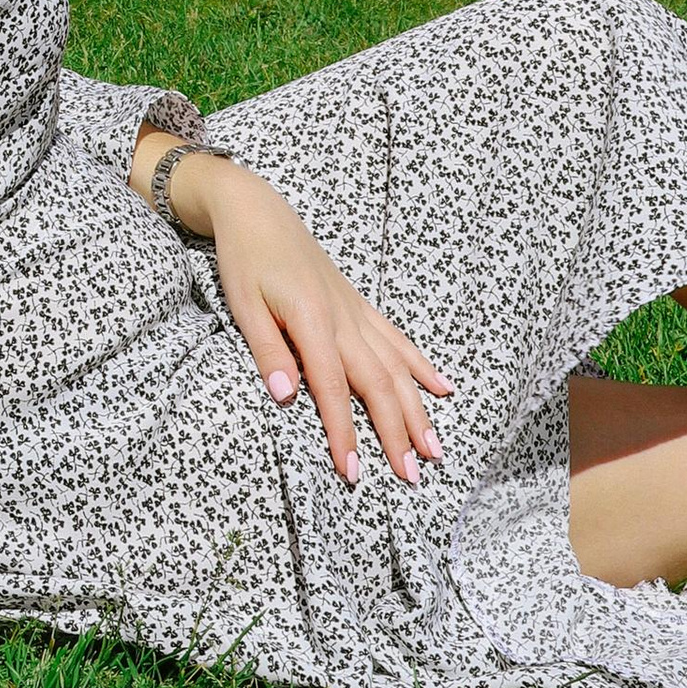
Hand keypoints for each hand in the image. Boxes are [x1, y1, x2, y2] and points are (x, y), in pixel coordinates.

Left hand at [197, 164, 453, 487]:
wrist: (257, 211)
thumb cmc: (246, 258)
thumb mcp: (243, 304)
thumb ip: (267, 351)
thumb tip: (286, 399)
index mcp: (312, 320)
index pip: (332, 389)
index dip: (343, 433)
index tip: (351, 473)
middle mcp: (344, 318)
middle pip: (378, 384)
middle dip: (396, 433)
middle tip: (412, 477)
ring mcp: (356, 312)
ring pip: (396, 366)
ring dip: (417, 409)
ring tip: (436, 449)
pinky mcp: (359, 306)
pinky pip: (397, 340)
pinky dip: (421, 365)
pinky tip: (443, 388)